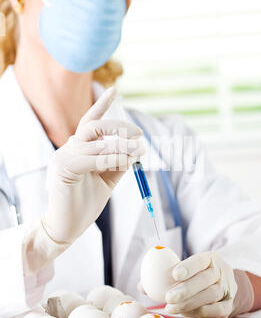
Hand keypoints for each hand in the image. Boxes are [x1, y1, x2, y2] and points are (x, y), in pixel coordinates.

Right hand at [43, 87, 144, 245]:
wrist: (67, 226)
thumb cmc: (85, 202)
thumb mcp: (107, 178)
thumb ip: (118, 161)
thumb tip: (136, 148)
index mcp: (78, 148)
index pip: (89, 121)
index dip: (101, 105)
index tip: (114, 91)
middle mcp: (69, 148)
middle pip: (94, 126)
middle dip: (119, 128)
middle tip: (139, 136)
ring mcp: (63, 156)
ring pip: (96, 141)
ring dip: (121, 145)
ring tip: (139, 151)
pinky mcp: (63, 168)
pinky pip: (92, 157)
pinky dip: (111, 158)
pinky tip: (124, 162)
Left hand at [165, 252, 238, 317]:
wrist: (223, 289)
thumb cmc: (197, 277)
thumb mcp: (187, 269)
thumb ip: (167, 274)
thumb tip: (143, 285)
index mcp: (210, 258)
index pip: (200, 260)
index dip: (188, 267)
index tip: (174, 274)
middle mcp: (222, 272)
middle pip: (206, 279)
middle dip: (186, 289)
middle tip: (168, 297)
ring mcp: (227, 290)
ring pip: (210, 296)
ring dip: (189, 303)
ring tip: (171, 307)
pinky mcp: (227, 307)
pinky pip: (215, 310)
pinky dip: (198, 312)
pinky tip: (184, 312)